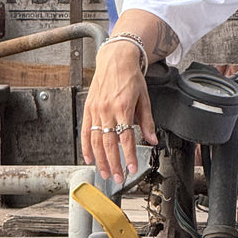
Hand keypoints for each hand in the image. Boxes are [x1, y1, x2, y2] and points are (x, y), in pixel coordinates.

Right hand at [81, 43, 156, 181]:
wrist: (116, 60)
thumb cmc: (131, 77)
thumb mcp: (144, 98)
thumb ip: (147, 121)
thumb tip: (152, 140)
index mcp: (123, 108)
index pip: (126, 138)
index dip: (129, 156)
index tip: (132, 168)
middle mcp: (107, 110)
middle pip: (108, 143)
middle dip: (113, 163)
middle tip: (117, 178)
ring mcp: (96, 110)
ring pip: (95, 140)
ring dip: (100, 159)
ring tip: (104, 173)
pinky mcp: (88, 108)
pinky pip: (85, 131)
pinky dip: (86, 147)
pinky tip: (90, 158)